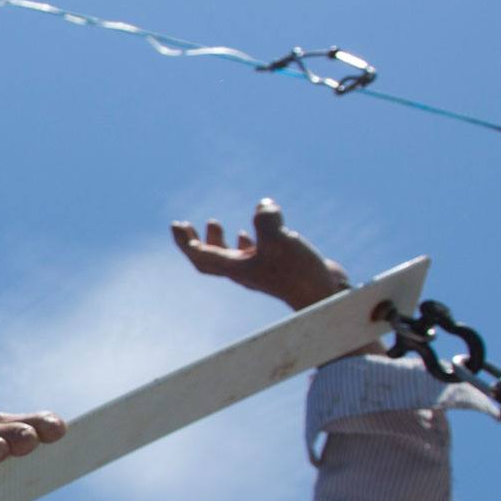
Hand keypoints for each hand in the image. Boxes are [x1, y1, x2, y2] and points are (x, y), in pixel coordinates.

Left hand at [169, 198, 349, 312]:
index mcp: (237, 268)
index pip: (202, 256)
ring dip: (218, 240)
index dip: (186, 242)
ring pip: (230, 256)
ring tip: (213, 223)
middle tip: (182, 225)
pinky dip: (246, 241)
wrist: (324, 296)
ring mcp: (261, 271)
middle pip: (209, 259)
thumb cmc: (298, 273)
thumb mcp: (279, 240)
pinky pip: (252, 254)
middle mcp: (244, 272)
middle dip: (194, 242)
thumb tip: (263, 204)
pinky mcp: (278, 268)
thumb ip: (266, 220)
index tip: (176, 226)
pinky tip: (248, 232)